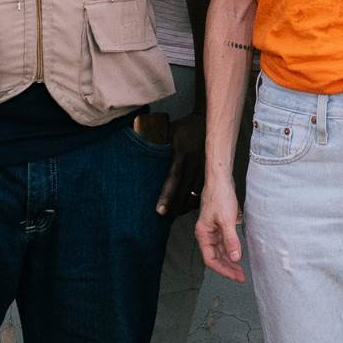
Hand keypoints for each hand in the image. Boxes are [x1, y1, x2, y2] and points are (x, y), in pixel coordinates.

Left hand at [152, 96, 206, 220]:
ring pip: (194, 194)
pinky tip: (186, 206)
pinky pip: (202, 192)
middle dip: (175, 207)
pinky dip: (194, 200)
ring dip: (184, 206)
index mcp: (181, 155)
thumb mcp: (167, 129)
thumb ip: (152, 136)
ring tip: (174, 216)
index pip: (173, 178)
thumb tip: (133, 137)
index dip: (166, 195)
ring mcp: (204, 170)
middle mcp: (194, 164)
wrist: (208, 122)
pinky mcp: (210, 173)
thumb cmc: (184, 127)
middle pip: (184, 192)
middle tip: (164, 220)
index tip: (159, 211)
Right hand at [195, 182, 246, 282]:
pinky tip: (238, 253)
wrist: (221, 180)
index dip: (223, 270)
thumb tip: (235, 258)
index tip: (235, 276)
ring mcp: (213, 230)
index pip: (210, 259)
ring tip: (241, 269)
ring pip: (220, 250)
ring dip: (230, 260)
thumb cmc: (220, 196)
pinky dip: (231, 249)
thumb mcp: (227, 220)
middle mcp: (206, 234)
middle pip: (215, 257)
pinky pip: (224, 242)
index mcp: (203, 234)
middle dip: (228, 267)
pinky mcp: (219, 225)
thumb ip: (231, 240)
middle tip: (241, 276)